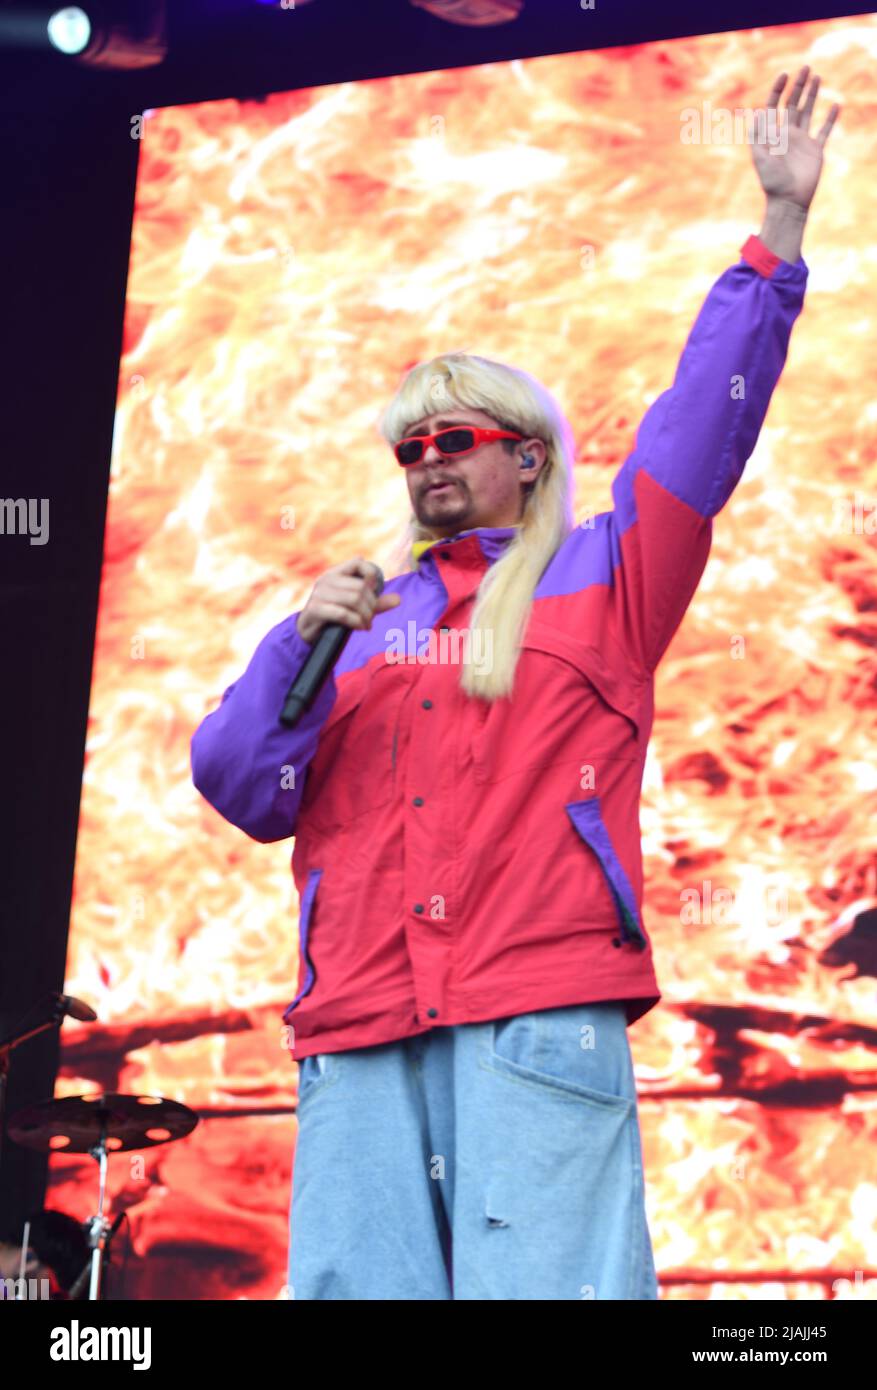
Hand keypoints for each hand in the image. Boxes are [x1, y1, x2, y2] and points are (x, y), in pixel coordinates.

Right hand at [296, 557, 401, 644]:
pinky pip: (343, 613)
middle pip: (360, 587)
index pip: (358, 562)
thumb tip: (398, 600)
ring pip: (354, 600)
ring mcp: (319, 594)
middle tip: (371, 618)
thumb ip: (375, 603)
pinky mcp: (316, 609)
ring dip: (365, 615)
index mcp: (335, 573)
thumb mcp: (355, 607)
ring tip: (366, 624)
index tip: (375, 591)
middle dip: (371, 605)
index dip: (371, 575)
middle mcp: (326, 580)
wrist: (308, 632)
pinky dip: (356, 622)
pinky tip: (359, 627)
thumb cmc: (334, 616)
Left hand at [750, 66, 839, 210]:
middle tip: (806, 67)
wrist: (788, 201)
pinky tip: (836, 105)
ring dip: (812, 95)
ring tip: (817, 77)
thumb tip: (757, 112)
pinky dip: (830, 118)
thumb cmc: (772, 182)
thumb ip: (758, 136)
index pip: (775, 105)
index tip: (785, 73)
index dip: (778, 89)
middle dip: (799, 86)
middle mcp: (788, 134)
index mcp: (773, 134)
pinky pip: (824, 131)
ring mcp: (802, 141)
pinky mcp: (816, 150)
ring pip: (808, 112)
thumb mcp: (760, 158)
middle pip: (793, 104)